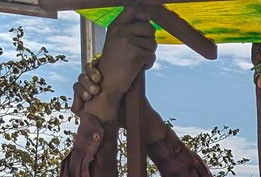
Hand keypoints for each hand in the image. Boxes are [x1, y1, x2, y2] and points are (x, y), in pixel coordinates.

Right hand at [80, 9, 156, 123]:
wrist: (107, 83)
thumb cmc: (115, 63)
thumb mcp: (118, 41)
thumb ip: (130, 28)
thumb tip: (147, 17)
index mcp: (115, 25)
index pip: (133, 9)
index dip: (143, 16)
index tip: (143, 26)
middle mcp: (120, 30)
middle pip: (149, 28)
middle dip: (150, 41)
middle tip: (141, 51)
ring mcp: (127, 41)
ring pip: (152, 43)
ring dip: (149, 53)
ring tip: (137, 60)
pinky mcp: (135, 54)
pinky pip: (152, 56)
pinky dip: (149, 64)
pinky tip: (139, 67)